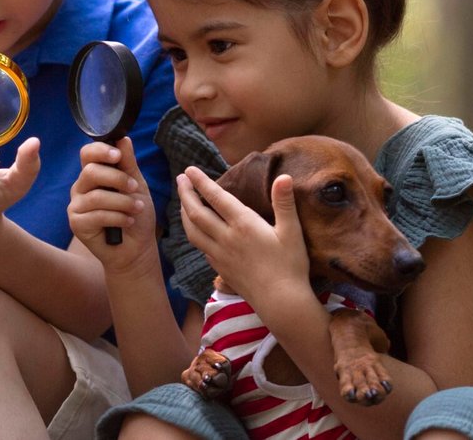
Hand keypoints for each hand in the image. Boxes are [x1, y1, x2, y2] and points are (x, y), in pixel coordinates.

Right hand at [68, 138, 158, 273]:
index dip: (100, 151)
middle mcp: (81, 187)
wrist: (137, 247)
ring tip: (137, 209)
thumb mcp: (137, 186)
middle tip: (135, 188)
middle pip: (90, 172)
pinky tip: (128, 221)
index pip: (87, 153)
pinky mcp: (76, 223)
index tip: (117, 155)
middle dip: (117, 179)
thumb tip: (124, 138)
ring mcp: (76, 206)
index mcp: (93, 174)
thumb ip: (129, 164)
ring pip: (96, 196)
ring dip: (122, 202)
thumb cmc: (136, 215)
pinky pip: (96, 215)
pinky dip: (118, 217)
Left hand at [177, 166, 313, 315]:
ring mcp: (220, 254)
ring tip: (183, 201)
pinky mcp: (219, 268)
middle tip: (180, 179)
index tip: (189, 169)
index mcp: (243, 225)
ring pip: (192, 231)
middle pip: (196, 212)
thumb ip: (284, 203)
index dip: (200, 181)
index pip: (216, 197)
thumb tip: (284, 176)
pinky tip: (196, 230)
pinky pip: (199, 246)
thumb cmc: (290, 266)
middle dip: (185, 193)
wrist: (281, 303)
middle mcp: (226, 238)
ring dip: (184, 213)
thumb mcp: (292, 232)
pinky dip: (193, 232)